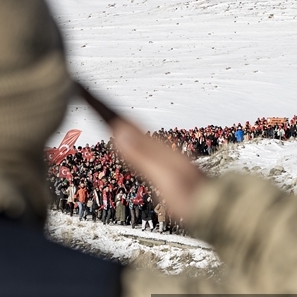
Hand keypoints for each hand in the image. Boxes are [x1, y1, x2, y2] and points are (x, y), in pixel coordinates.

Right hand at [76, 83, 205, 223]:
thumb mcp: (163, 174)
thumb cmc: (190, 196)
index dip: (100, 107)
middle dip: (105, 110)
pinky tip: (126, 141)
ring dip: (115, 122)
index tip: (83, 90)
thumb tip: (118, 129)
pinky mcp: (162, 165)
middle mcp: (157, 145)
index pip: (120, 120)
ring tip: (101, 113)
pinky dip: (126, 137)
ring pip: (132, 132)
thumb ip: (142, 153)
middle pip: (124, 123)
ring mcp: (160, 154)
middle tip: (87, 96)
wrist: (213, 206)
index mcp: (153, 145)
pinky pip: (138, 144)